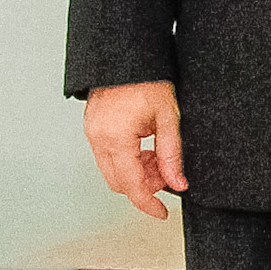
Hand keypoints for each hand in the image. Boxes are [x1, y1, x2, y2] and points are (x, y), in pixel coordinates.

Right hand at [83, 80, 184, 219]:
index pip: (132, 185)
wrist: (127, 56)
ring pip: (112, 170)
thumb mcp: (168, 118)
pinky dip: (126, 159)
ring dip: (136, 172)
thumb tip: (178, 184)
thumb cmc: (148, 81)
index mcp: (116, 138)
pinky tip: (144, 148)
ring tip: (157, 156)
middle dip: (144, 185)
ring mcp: (92, 133)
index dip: (148, 203)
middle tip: (167, 174)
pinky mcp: (92, 128)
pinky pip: (107, 156)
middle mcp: (98, 139)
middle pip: (119, 182)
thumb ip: (172, 154)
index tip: (162, 213)